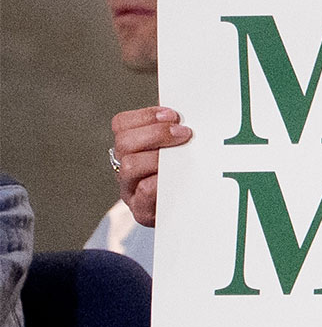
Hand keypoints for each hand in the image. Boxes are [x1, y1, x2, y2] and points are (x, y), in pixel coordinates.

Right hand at [111, 105, 187, 227]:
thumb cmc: (185, 177)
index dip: (146, 116)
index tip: (173, 114)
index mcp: (129, 148)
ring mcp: (129, 190)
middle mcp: (124, 167)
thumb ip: (178, 132)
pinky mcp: (141, 212)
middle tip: (185, 134)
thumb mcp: (179, 151)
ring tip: (185, 157)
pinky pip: (144, 193)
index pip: (122, 124)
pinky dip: (159, 183)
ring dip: (158, 157)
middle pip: (124, 142)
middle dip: (156, 134)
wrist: (189, 216)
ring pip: (129, 165)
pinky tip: (178, 179)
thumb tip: (194, 110)